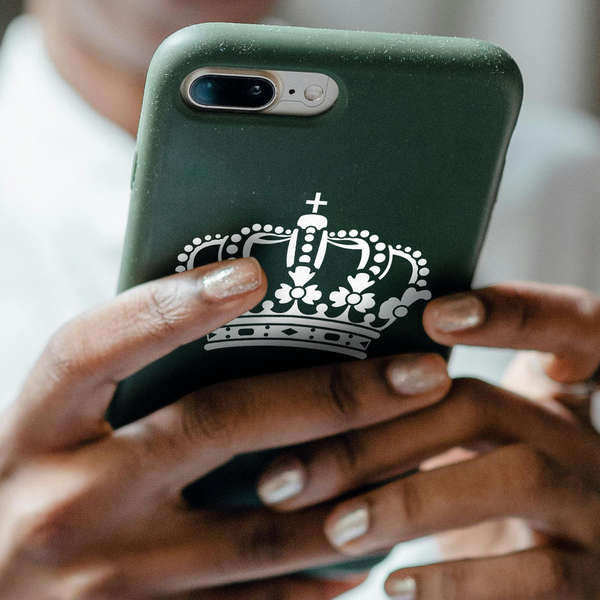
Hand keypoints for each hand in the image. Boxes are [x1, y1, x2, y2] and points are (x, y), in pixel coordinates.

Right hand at [0, 258, 450, 598]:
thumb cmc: (29, 494)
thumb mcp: (52, 431)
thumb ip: (124, 385)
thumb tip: (234, 328)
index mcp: (35, 430)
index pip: (96, 347)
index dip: (172, 305)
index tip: (256, 272)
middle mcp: (64, 502)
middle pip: (215, 427)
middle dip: (332, 395)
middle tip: (421, 371)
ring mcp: (106, 582)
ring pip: (257, 531)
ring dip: (351, 490)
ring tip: (425, 449)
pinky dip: (315, 574)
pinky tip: (366, 545)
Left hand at [256, 283, 599, 598]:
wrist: (555, 583)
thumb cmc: (486, 497)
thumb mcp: (472, 448)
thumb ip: (423, 413)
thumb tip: (309, 392)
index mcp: (552, 396)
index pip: (567, 324)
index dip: (515, 310)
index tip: (436, 315)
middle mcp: (578, 439)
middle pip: (484, 404)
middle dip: (381, 434)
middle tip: (287, 474)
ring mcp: (594, 507)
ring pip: (516, 476)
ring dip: (412, 500)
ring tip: (335, 528)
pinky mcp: (593, 580)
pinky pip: (537, 575)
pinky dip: (457, 580)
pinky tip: (394, 585)